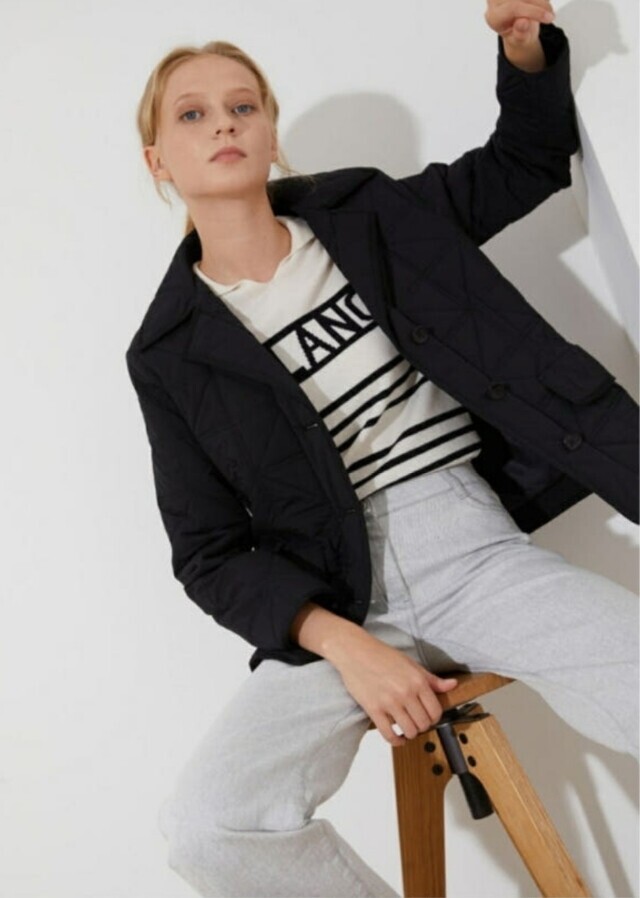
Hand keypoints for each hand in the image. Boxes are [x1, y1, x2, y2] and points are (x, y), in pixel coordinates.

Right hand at [332, 629, 457, 746]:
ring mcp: (389, 703)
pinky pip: (389, 734)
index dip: (434, 717)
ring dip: (410, 733)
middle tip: (417, 721)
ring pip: (409, 731)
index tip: (429, 716)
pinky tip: (398, 737)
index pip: (435, 711)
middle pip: (424, 723)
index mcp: (417, 681)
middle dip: (422, 725)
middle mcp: (406, 693)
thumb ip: (432, 679)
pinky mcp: (374, 710)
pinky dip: (396, 741)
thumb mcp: (411, 664)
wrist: (355, 652)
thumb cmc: (382, 655)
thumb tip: (452, 685)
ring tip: (407, 726)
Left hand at [485, 0, 554, 49]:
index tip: (549, 18)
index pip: (514, 8)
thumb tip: (523, 23)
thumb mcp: (520, 41)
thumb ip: (520, 34)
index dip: (534, 12)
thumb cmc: (517, 35)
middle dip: (540, 5)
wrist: (518, 26)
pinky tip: (543, 5)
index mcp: (494, 17)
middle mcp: (495, 1)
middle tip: (551, 16)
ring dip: (542, 1)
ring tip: (548, 12)